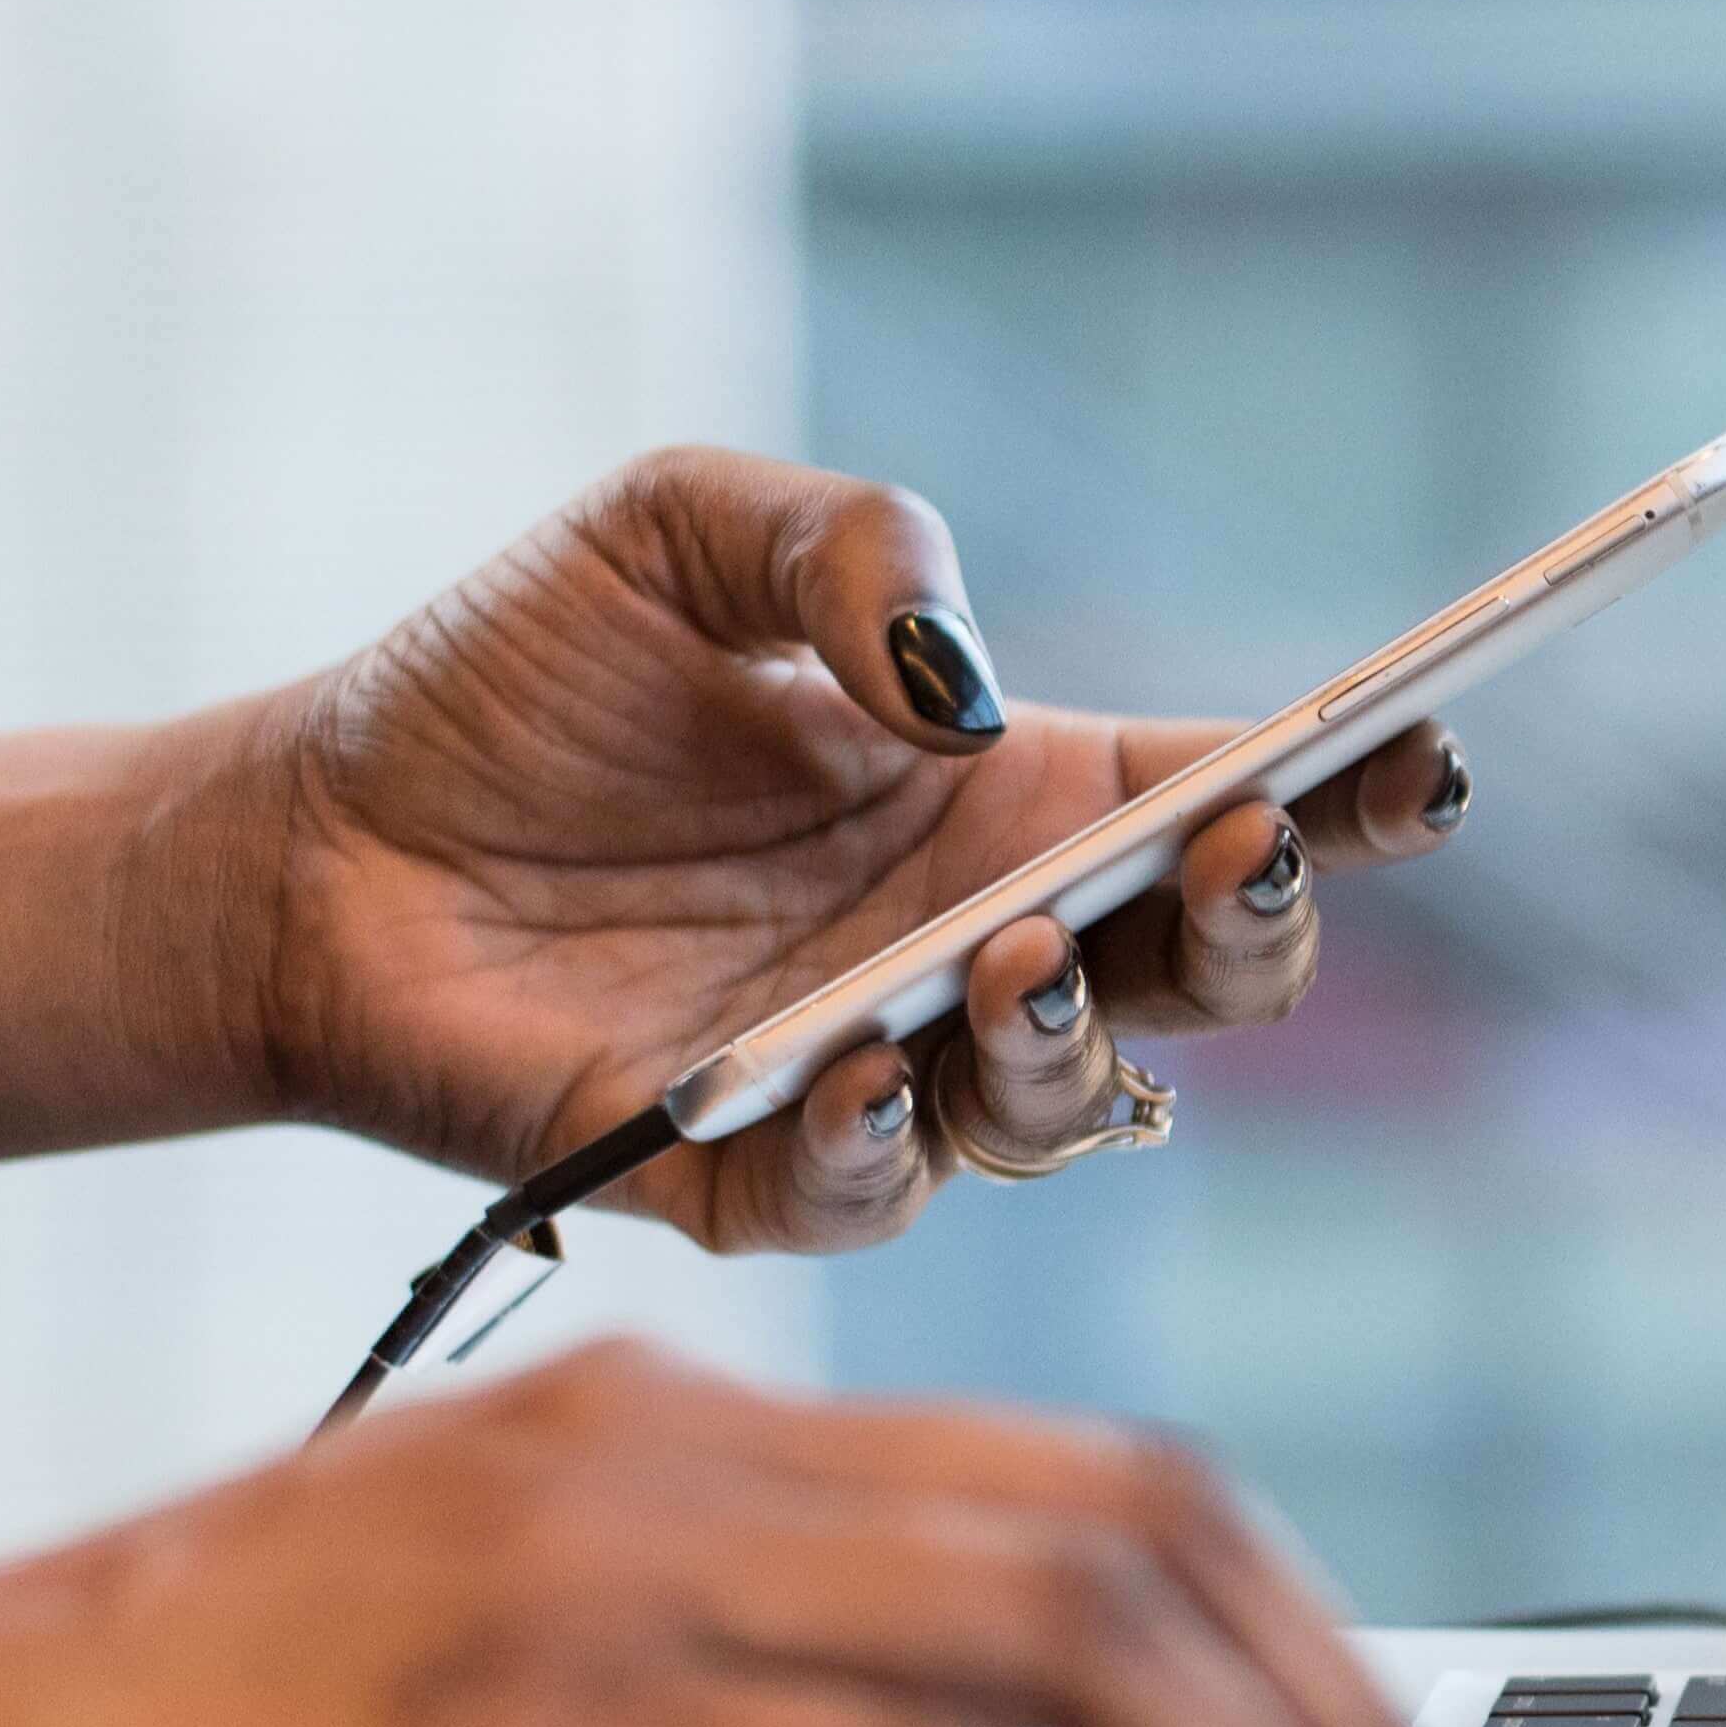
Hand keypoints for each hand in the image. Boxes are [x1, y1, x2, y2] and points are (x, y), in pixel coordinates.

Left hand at [229, 448, 1470, 1248]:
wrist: (302, 842)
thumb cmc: (510, 687)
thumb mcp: (679, 530)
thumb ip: (846, 546)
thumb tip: (960, 683)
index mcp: (1012, 799)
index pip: (1233, 802)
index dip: (1352, 788)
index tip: (1423, 746)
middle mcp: (981, 949)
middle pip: (1208, 980)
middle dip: (1262, 926)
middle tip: (1239, 850)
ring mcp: (884, 1076)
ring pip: (1067, 1108)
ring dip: (1071, 1037)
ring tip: (1012, 953)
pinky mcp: (749, 1179)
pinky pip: (870, 1196)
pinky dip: (885, 1143)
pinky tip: (858, 1064)